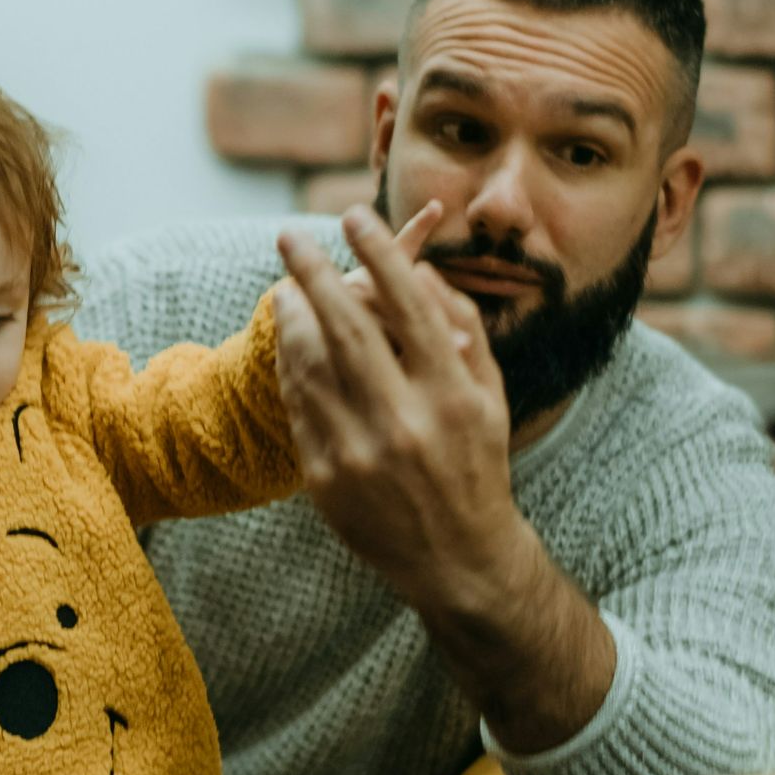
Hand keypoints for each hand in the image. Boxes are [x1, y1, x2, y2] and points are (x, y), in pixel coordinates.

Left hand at [273, 202, 533, 618]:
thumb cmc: (477, 462)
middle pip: (347, 328)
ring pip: (310, 365)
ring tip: (285, 287)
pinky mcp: (326, 478)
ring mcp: (360, 453)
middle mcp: (406, 421)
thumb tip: (419, 272)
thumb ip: (461, 330)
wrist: (457, 558)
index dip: (379, 253)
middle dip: (314, 273)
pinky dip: (290, 366)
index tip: (354, 216)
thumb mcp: (489, 395)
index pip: (409, 305)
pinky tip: (289, 341)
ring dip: (291, 319)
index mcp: (452, 394)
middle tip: (289, 236)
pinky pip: (298, 406)